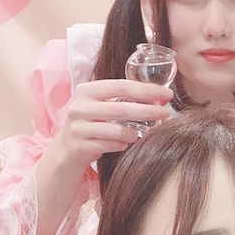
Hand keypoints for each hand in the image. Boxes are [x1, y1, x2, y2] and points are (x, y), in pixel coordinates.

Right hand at [56, 79, 171, 170]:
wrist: (68, 148)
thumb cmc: (93, 123)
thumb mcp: (103, 105)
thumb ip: (126, 99)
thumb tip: (162, 97)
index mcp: (87, 91)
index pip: (121, 85)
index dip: (146, 89)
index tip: (167, 93)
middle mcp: (79, 107)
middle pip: (121, 108)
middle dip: (148, 111)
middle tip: (166, 113)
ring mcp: (78, 128)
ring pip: (117, 130)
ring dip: (136, 132)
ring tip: (143, 132)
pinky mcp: (80, 147)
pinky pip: (111, 146)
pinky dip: (122, 145)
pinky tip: (124, 144)